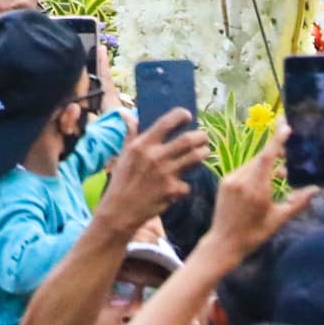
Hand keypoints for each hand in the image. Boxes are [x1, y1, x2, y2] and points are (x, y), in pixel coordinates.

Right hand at [95, 109, 207, 236]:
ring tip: (203, 153)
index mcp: (142, 145)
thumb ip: (130, 133)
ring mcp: (165, 173)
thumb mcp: (124, 154)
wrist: (120, 210)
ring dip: (203, 154)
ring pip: (195, 158)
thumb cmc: (121, 180)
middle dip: (201, 137)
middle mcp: (155, 156)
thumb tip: (126, 114)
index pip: (166, 122)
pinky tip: (182, 186)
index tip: (187, 116)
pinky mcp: (172, 191)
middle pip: (188, 140)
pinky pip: (188, 184)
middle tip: (203, 138)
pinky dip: (186, 185)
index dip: (181, 115)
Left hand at [205, 131, 304, 255]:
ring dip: (266, 164)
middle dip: (275, 153)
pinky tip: (265, 180)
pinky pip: (243, 170)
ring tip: (282, 174)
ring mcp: (230, 179)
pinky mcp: (224, 182)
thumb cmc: (254, 234)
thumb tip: (315, 189)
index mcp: (256, 189)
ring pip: (252, 164)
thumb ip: (297, 203)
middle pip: (261, 158)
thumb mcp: (278, 220)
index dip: (276, 140)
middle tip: (291, 156)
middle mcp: (241, 180)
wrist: (224, 242)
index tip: (285, 126)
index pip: (267, 157)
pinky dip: (255, 171)